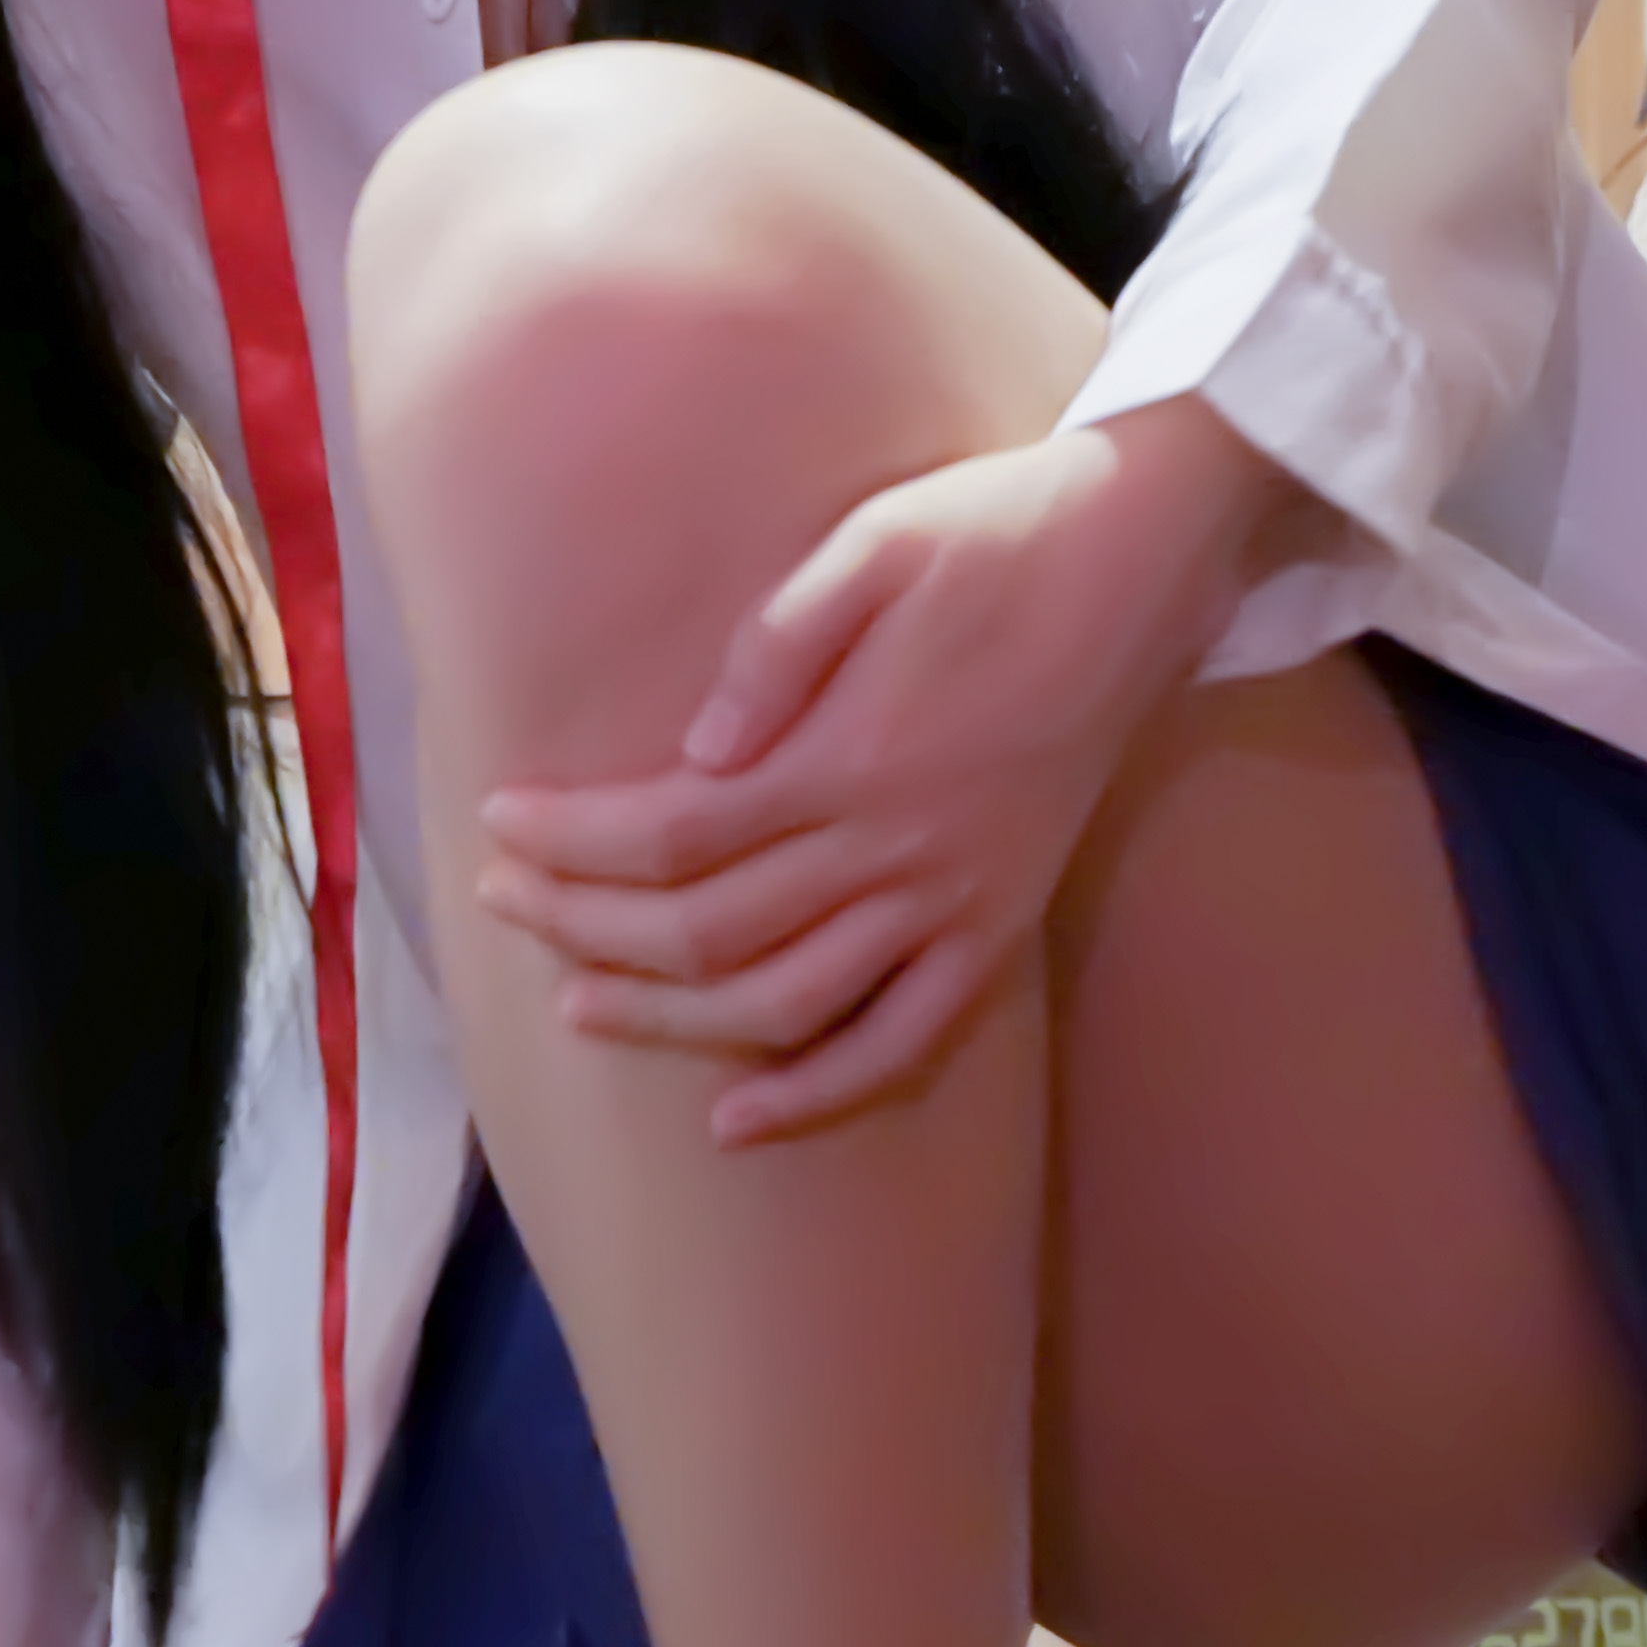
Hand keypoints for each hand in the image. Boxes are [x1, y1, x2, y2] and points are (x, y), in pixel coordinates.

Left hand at [472, 403, 1300, 1143]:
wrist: (1147, 556)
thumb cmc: (998, 529)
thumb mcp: (877, 543)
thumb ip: (778, 648)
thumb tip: (696, 752)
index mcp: (854, 756)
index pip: (673, 833)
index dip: (573, 843)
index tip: (499, 823)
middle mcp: (901, 848)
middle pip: (707, 932)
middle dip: (585, 926)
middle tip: (501, 904)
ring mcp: (956, 899)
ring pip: (786, 1005)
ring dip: (670, 1021)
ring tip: (578, 1004)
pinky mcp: (1000, 922)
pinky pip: (907, 1040)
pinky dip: (821, 1090)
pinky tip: (737, 1118)